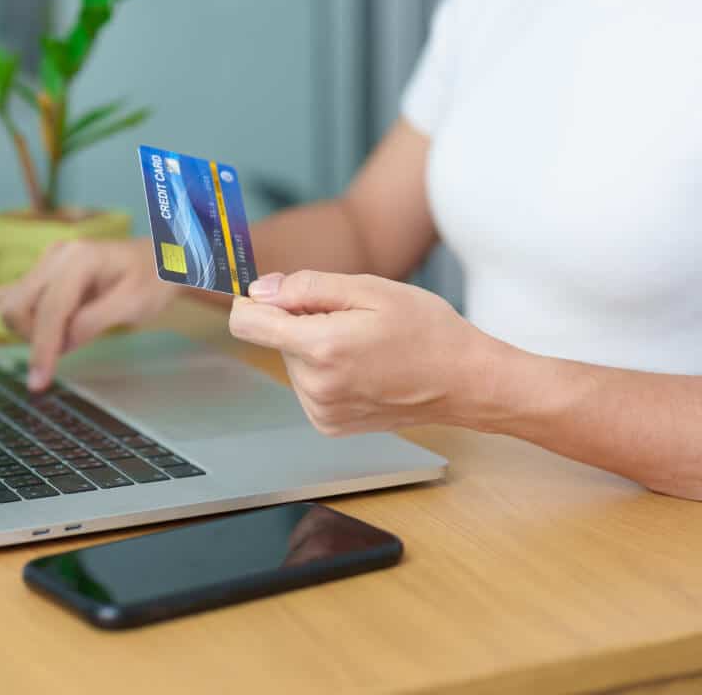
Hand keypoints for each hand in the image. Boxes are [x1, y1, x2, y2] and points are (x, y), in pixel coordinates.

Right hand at [0, 237, 173, 390]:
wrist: (160, 262)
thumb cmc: (153, 280)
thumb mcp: (135, 304)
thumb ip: (96, 321)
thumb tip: (63, 341)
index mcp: (79, 258)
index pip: (49, 309)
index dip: (42, 348)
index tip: (39, 381)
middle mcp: (57, 256)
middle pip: (17, 305)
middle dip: (33, 337)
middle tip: (65, 349)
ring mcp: (49, 261)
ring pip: (14, 304)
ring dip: (32, 330)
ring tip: (71, 333)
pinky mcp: (46, 272)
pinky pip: (22, 300)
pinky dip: (32, 320)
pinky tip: (56, 326)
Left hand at [229, 270, 495, 435]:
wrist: (464, 382)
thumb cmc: (426, 331)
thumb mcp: (370, 290)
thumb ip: (307, 287)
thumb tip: (261, 290)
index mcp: (321, 348)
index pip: (247, 323)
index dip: (256, 301)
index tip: (278, 293)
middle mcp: (314, 386)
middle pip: (274, 339)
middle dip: (301, 322)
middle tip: (351, 319)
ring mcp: (322, 411)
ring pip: (292, 362)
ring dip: (315, 347)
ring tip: (362, 344)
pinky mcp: (330, 424)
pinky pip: (308, 385)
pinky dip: (326, 371)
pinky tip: (362, 367)